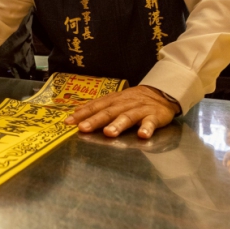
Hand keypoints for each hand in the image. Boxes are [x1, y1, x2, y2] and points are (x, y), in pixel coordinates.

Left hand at [65, 86, 179, 138]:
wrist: (161, 93)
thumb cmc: (133, 100)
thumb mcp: (115, 100)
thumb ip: (97, 106)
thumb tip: (76, 112)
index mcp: (113, 101)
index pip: (95, 107)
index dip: (82, 114)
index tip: (68, 122)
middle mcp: (124, 104)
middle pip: (108, 112)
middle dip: (95, 120)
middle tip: (84, 128)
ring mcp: (139, 110)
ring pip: (127, 117)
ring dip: (118, 124)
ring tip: (109, 133)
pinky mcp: (154, 116)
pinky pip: (151, 123)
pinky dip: (147, 128)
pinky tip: (143, 135)